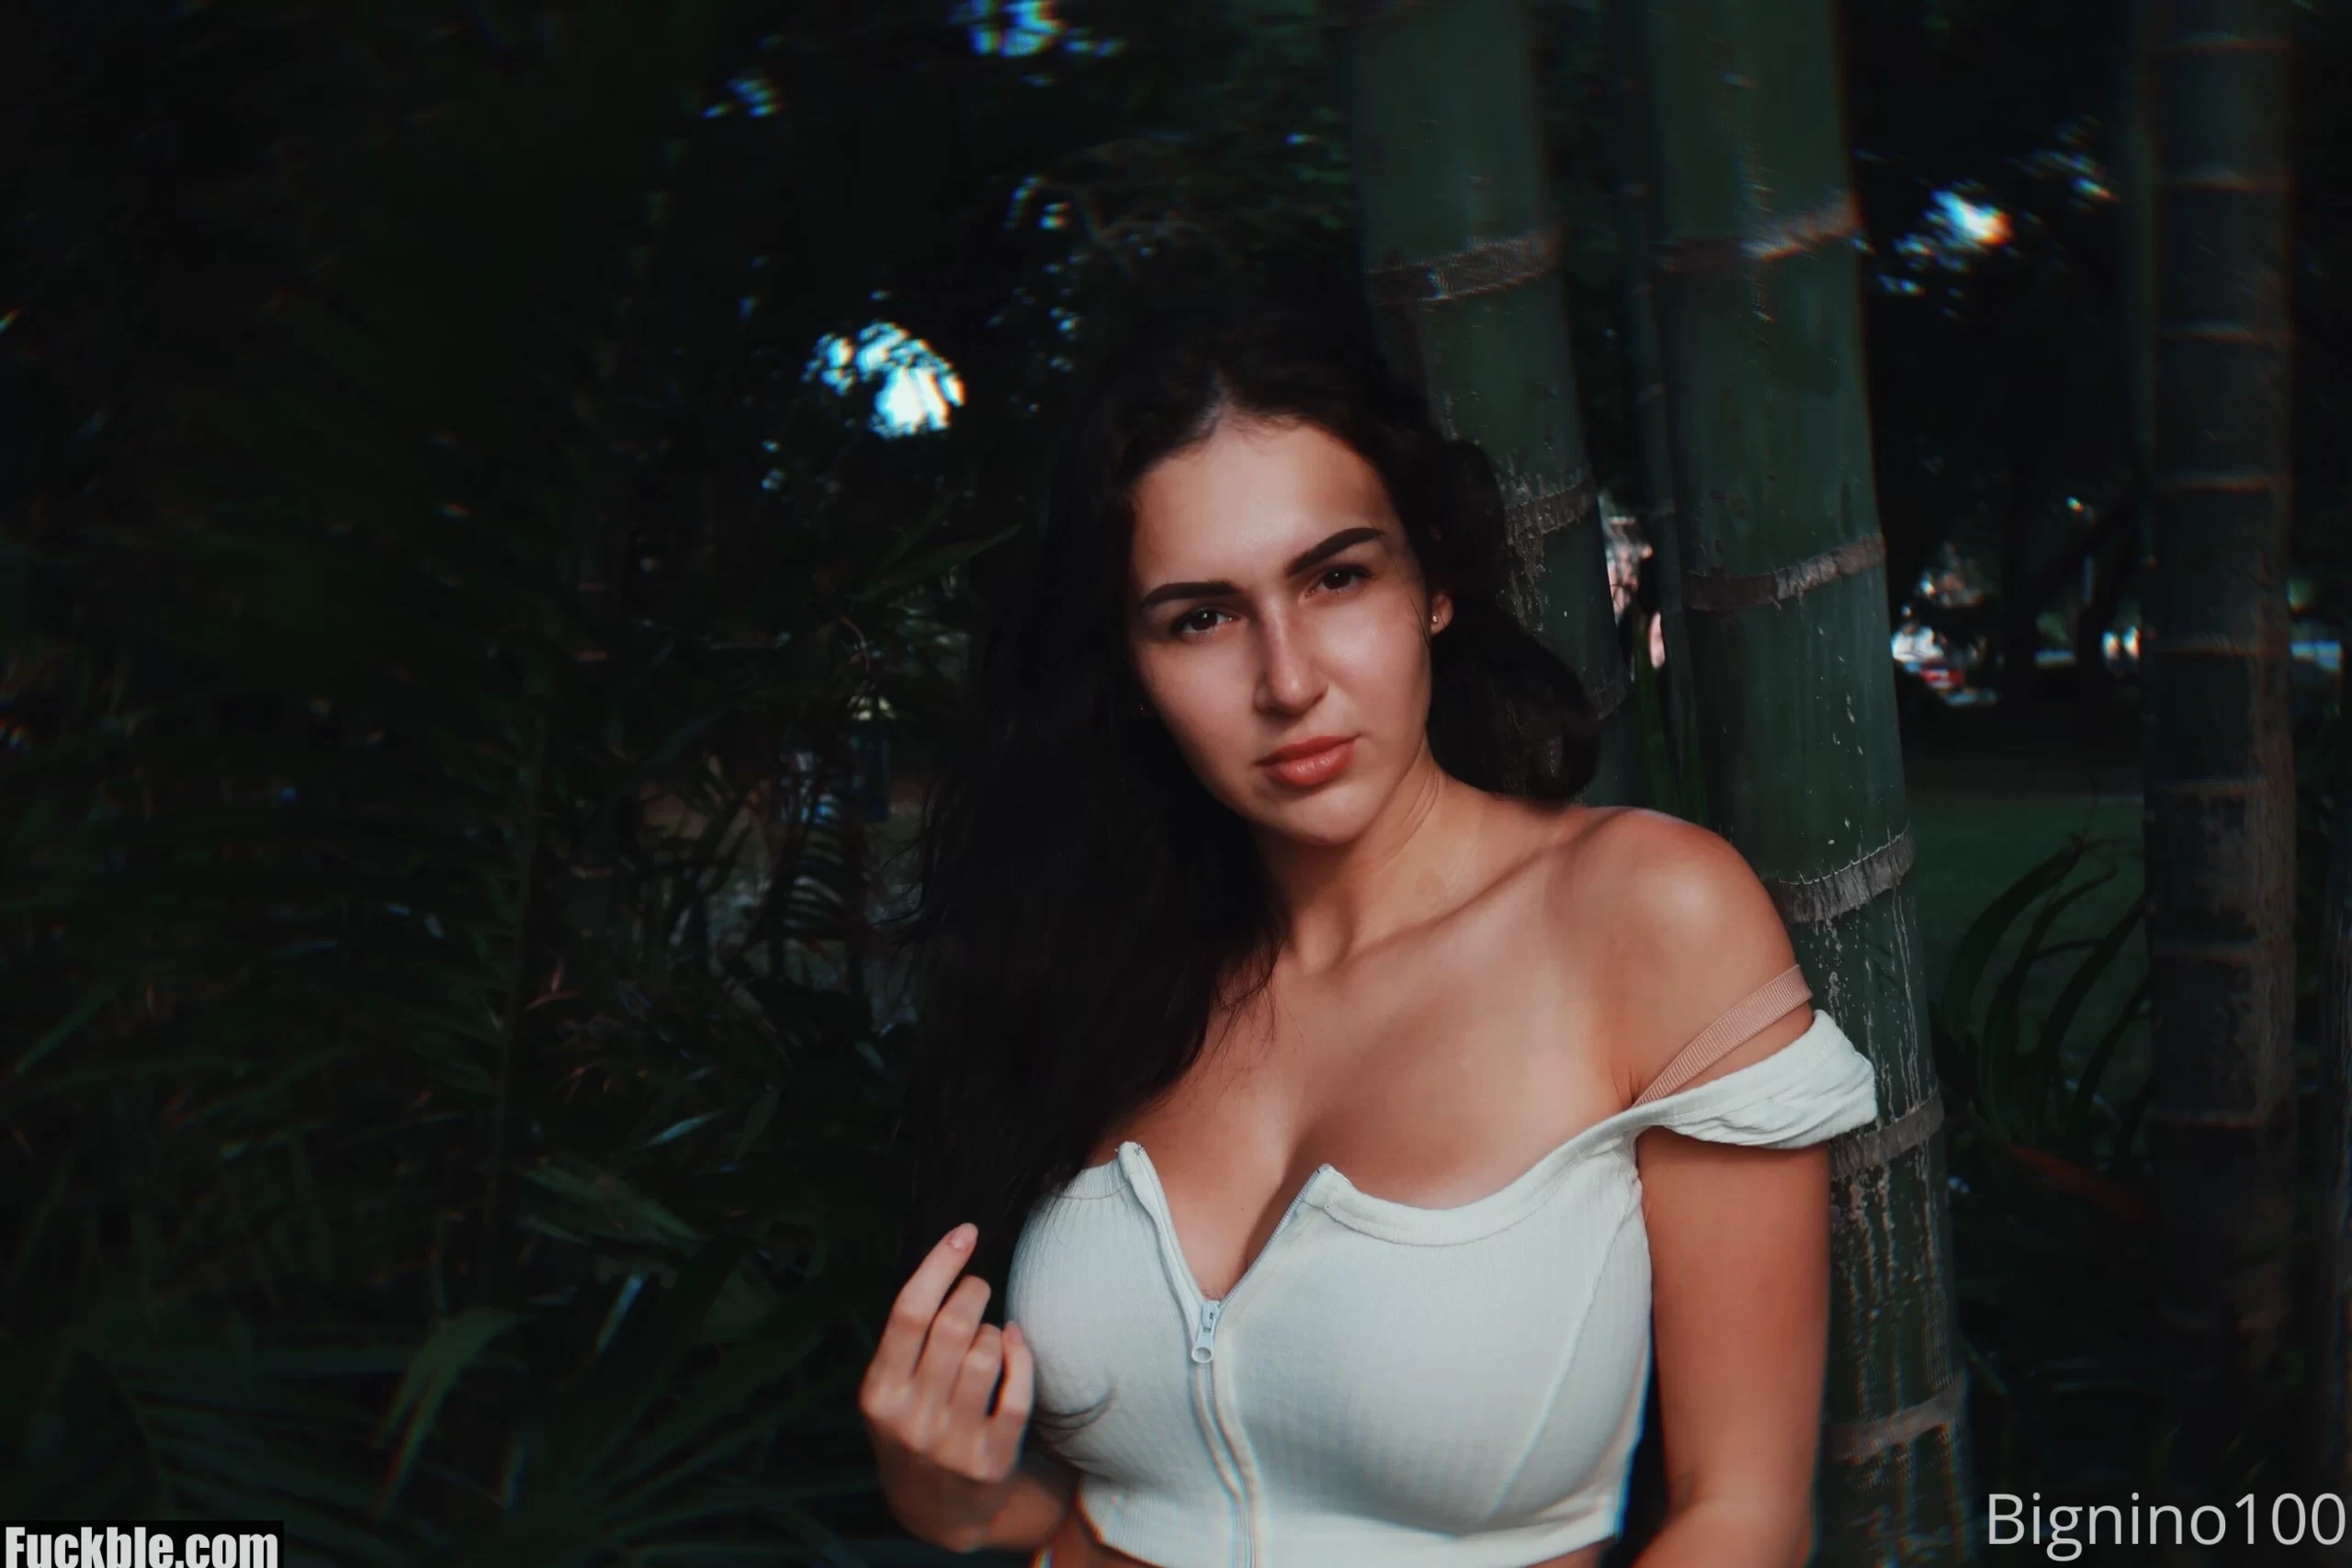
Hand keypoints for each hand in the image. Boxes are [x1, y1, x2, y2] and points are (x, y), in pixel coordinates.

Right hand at [859, 1221, 1036, 1551]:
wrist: (936, 1513)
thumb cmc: (913, 1431)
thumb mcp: (889, 1394)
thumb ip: (906, 1342)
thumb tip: (949, 1261)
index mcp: (878, 1394)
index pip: (908, 1314)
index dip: (939, 1265)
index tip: (965, 1232)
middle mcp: (910, 1419)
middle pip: (952, 1327)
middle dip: (974, 1291)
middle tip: (979, 1287)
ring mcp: (951, 1443)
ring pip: (987, 1353)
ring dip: (995, 1329)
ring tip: (990, 1334)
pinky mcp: (991, 1460)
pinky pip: (1018, 1391)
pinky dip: (1022, 1356)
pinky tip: (1016, 1345)